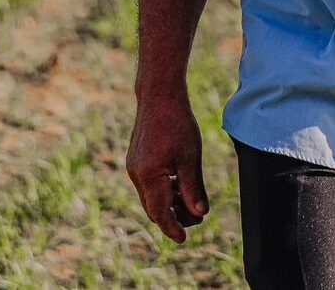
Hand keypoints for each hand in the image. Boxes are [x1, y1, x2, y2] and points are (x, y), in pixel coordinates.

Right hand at [126, 92, 209, 242]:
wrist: (159, 95)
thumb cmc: (177, 122)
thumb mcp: (191, 156)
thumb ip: (193, 187)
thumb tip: (200, 212)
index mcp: (149, 176)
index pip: (160, 213)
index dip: (172, 228)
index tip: (184, 238)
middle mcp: (137, 175)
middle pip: (154, 207)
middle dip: (174, 217)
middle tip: (196, 220)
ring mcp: (135, 167)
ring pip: (152, 196)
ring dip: (170, 203)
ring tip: (191, 205)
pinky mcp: (137, 160)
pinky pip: (150, 183)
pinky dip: (164, 189)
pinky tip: (179, 186)